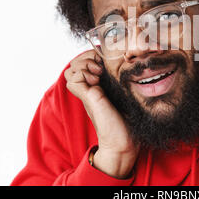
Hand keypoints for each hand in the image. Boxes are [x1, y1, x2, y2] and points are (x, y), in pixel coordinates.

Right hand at [64, 50, 138, 178]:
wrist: (123, 142)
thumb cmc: (128, 120)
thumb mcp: (124, 94)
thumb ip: (119, 81)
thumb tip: (125, 61)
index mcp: (97, 84)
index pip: (84, 61)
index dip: (91, 56)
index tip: (105, 61)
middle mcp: (89, 87)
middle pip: (74, 63)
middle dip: (86, 57)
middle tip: (100, 67)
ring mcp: (86, 92)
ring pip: (70, 69)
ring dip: (84, 65)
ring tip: (98, 73)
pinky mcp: (87, 97)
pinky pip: (73, 78)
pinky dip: (83, 74)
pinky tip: (96, 81)